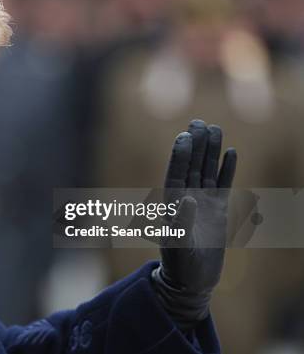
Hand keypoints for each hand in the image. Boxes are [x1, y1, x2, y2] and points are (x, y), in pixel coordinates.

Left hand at [151, 119, 236, 329]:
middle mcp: (186, 198)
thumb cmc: (179, 264)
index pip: (175, 172)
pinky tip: (231, 153)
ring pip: (207, 170)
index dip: (179, 154)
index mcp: (171, 202)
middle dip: (195, 144)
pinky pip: (222, 184)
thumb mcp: (177, 244)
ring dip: (211, 151)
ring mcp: (203, 202)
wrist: (192, 281)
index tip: (184, 136)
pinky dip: (226, 170)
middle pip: (191, 165)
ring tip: (215, 128)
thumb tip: (187, 200)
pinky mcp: (218, 210)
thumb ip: (181, 222)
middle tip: (199, 122)